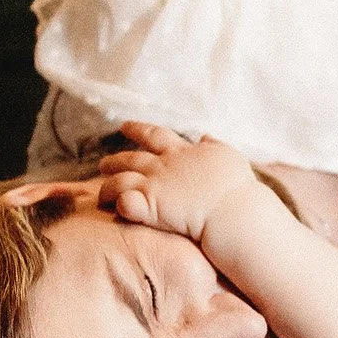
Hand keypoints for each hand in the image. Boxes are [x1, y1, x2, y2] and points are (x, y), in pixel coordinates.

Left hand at [96, 121, 265, 241]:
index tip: (124, 126)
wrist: (234, 210)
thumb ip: (214, 145)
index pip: (156, 135)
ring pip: (121, 179)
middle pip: (133, 158)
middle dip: (115, 159)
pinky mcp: (151, 206)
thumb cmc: (236, 186)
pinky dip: (116, 202)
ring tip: (100, 189)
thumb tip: (205, 135)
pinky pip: (124, 202)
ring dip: (108, 182)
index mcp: (183, 152)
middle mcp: (165, 165)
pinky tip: (113, 206)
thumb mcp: (229, 156)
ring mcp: (156, 185)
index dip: (139, 129)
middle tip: (103, 163)